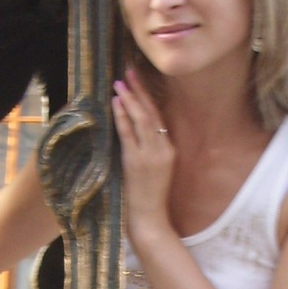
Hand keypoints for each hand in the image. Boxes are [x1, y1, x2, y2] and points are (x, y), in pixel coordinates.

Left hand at [111, 67, 175, 244]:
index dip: (148, 96)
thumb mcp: (158, 169)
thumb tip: (139, 129)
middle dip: (140, 90)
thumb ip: (153, 149)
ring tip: (121, 82)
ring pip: (142, 119)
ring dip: (131, 99)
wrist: (150, 217)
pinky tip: (117, 102)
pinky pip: (129, 133)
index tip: (139, 79)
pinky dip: (123, 116)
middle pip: (151, 112)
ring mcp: (150, 154)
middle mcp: (163, 148)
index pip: (159, 116)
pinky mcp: (137, 161)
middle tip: (129, 71)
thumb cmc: (151, 196)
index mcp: (170, 149)